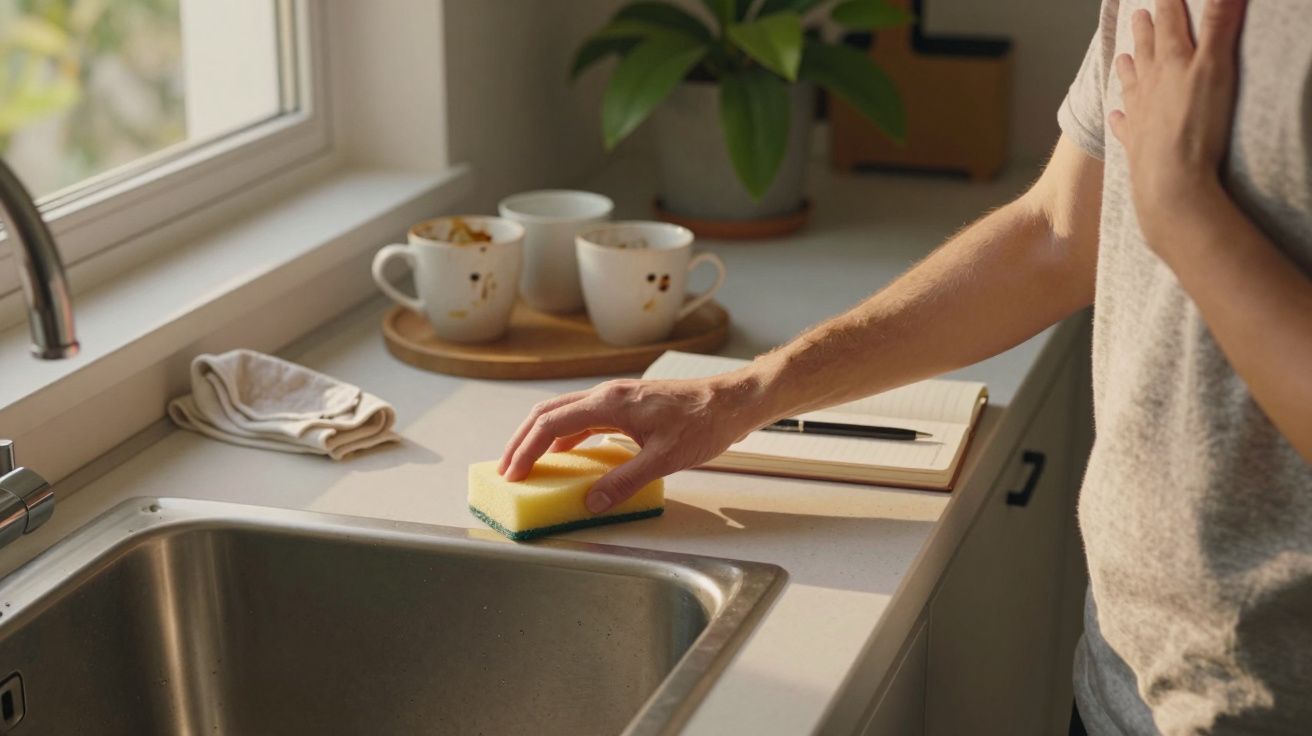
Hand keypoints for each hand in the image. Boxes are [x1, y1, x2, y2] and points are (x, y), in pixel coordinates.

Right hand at [497, 373, 769, 512]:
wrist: (731, 401)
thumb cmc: (704, 423)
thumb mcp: (664, 459)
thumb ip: (624, 482)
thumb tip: (592, 502)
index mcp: (609, 403)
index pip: (551, 425)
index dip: (526, 450)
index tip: (512, 473)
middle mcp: (607, 395)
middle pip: (548, 414)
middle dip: (522, 442)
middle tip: (507, 470)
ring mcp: (616, 398)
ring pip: (564, 414)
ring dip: (541, 438)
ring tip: (528, 464)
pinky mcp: (626, 406)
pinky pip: (584, 419)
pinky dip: (566, 437)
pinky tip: (568, 457)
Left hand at [1109, 0, 1246, 254]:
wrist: (1171, 180)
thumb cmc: (1196, 124)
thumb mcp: (1216, 67)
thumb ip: (1219, 26)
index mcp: (1169, 64)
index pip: (1168, 27)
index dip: (1167, 7)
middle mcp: (1148, 86)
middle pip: (1146, 52)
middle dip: (1144, 32)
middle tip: (1139, 17)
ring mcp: (1139, 115)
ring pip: (1131, 85)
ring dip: (1128, 69)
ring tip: (1122, 57)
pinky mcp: (1136, 144)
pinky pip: (1125, 126)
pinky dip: (1120, 117)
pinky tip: (1116, 115)